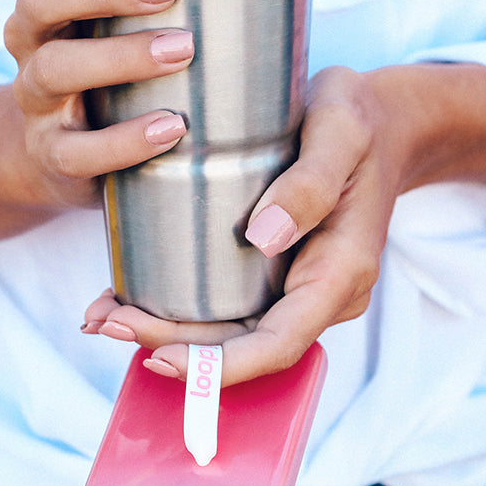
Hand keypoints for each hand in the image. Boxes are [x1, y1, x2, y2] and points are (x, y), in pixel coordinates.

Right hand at [4, 0, 195, 204]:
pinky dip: (124, 141)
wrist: (65, 159)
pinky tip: (169, 129)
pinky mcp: (52, 153)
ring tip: (181, 51)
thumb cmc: (116, 74)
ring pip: (56, 68)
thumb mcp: (123, 23)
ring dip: (120, 57)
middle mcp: (31, 37)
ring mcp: (36, 98)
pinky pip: (77, 150)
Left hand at [83, 62, 485, 384]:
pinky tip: (126, 298)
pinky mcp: (275, 276)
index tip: (160, 356)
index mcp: (339, 274)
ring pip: (229, 333)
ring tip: (103, 317)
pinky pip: (227, 307)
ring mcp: (295, 289)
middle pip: (243, 346)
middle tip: (108, 325)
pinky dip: (176, 309)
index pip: (279, 343)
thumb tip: (263, 237)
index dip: (220, 364)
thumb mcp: (342, 129)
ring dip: (166, 333)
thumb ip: (310, 182)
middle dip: (174, 348)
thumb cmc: (361, 121)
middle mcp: (318, 296)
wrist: (382, 126)